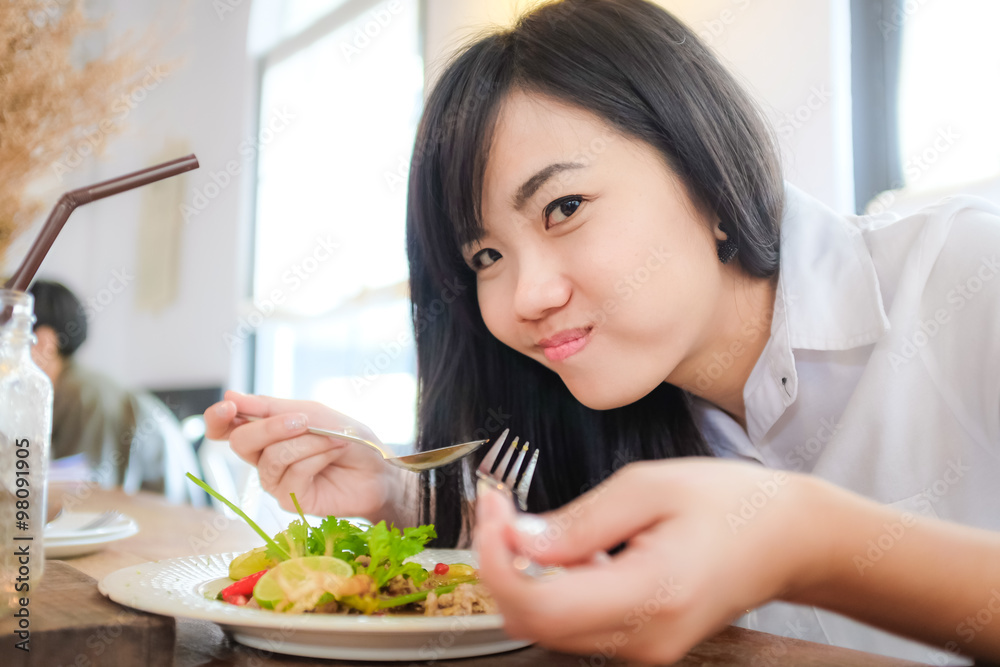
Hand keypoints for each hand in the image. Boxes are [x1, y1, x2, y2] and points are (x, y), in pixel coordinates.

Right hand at [203, 390, 412, 524]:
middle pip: (240, 442)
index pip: (225, 428)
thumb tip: (230, 395)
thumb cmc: (349, 439)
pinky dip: (317, 457)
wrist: (380, 469)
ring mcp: (276, 482)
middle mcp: (264, 458)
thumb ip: (272, 407)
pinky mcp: (291, 500)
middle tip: (303, 420)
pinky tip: (333, 454)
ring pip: (272, 458)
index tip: (228, 407)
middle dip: (270, 427)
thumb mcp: (314, 413)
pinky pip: (293, 474)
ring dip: (308, 442)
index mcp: (265, 433)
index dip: (218, 418)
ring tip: (334, 438)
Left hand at [473, 459, 831, 663]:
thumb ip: (578, 522)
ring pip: (549, 626)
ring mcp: (644, 649)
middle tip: (502, 509)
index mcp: (650, 595)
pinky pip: (577, 623)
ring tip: (543, 524)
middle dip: (502, 564)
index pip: (538, 604)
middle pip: (533, 622)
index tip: (490, 512)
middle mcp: (644, 638)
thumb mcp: (648, 488)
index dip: (495, 559)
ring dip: (528, 576)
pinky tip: (578, 548)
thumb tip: (518, 540)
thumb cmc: (732, 504)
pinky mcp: (643, 643)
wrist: (789, 538)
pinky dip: (557, 587)